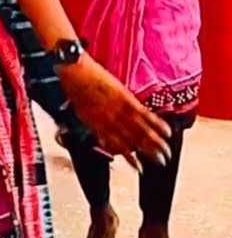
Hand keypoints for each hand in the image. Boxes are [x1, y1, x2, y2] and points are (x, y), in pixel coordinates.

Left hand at [58, 57, 172, 168]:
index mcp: (97, 125)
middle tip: (161, 162)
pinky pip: (144, 114)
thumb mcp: (79, 110)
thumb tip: (101, 138)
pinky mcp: (125, 97)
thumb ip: (93, 125)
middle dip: (148, 152)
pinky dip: (157, 123)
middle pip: (133, 140)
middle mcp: (109, 120)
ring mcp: (118, 109)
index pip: (117, 146)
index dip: (129, 158)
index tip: (139, 169)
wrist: (71, 68)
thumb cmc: (72, 87)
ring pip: (141, 130)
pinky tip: (167, 132)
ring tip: (167, 152)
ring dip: (156, 142)